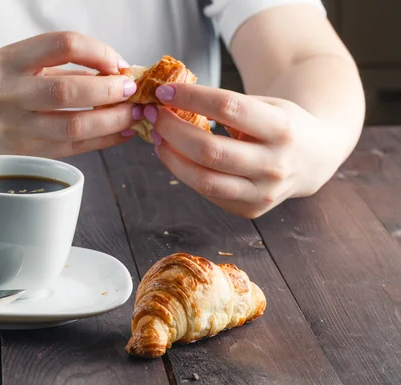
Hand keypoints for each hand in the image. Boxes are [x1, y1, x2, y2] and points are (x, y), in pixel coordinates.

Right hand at [0, 31, 140, 158]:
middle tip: (130, 89)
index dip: (98, 52)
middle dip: (109, 90)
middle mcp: (9, 94)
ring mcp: (17, 129)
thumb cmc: (2, 89)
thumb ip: (63, 64)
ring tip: (132, 113)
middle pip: (67, 91)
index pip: (62, 45)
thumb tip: (117, 72)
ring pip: (74, 126)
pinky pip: (75, 149)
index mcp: (10, 61)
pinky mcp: (28, 156)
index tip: (117, 63)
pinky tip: (122, 132)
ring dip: (112, 120)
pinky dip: (105, 140)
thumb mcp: (20, 63)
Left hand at [145, 84, 337, 217]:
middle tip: (154, 115)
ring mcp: (264, 193)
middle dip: (172, 130)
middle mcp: (275, 164)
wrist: (315, 158)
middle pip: (209, 150)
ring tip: (157, 137)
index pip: (228, 108)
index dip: (191, 97)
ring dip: (171, 157)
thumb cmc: (282, 125)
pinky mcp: (251, 210)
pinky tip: (174, 156)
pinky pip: (208, 193)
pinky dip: (184, 173)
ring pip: (203, 180)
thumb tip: (172, 101)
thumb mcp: (266, 106)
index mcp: (282, 128)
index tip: (164, 90)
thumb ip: (227, 107)